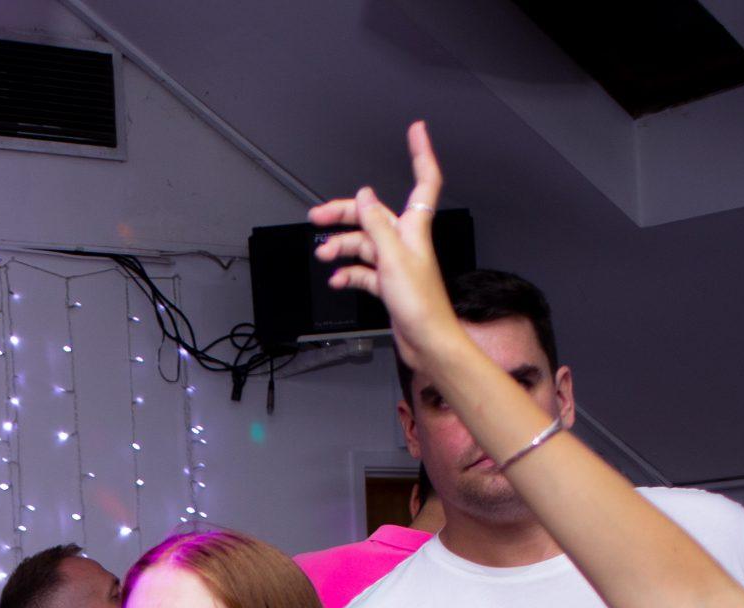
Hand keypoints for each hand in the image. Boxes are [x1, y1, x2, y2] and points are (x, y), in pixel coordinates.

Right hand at [305, 121, 463, 382]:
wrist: (427, 341)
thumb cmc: (419, 304)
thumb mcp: (393, 258)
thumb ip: (376, 226)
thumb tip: (366, 195)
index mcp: (414, 228)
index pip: (424, 180)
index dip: (421, 153)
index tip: (416, 130)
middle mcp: (406, 241)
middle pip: (373, 215)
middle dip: (345, 213)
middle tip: (317, 215)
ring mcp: (396, 262)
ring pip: (363, 244)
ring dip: (341, 247)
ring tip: (323, 255)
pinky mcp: (388, 283)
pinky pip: (363, 271)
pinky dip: (348, 273)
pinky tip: (336, 279)